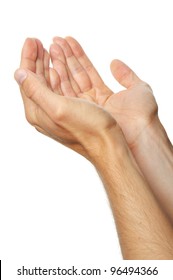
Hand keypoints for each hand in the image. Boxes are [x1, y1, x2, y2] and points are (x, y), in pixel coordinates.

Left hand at [14, 38, 120, 160]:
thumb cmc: (88, 131)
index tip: (32, 41)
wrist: (110, 145)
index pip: (28, 81)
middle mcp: (49, 111)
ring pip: (55, 79)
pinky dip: (67, 70)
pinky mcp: (77, 107)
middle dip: (38, 58)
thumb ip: (35, 90)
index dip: (28, 59)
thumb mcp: (58, 109)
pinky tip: (66, 62)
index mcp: (39, 112)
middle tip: (38, 41)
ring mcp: (63, 108)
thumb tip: (18, 74)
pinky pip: (69, 84)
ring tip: (53, 45)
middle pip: (40, 79)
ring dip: (53, 61)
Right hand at [50, 37, 157, 146]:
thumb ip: (125, 75)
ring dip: (59, 65)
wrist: (139, 136)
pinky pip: (66, 94)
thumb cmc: (142, 115)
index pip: (87, 71)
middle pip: (74, 76)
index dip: (78, 56)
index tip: (67, 41)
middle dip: (64, 58)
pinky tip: (51, 66)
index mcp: (104, 96)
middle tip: (54, 41)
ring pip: (67, 83)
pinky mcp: (78, 114)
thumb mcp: (138, 88)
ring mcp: (84, 109)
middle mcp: (92, 103)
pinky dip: (58, 80)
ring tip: (51, 46)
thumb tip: (114, 61)